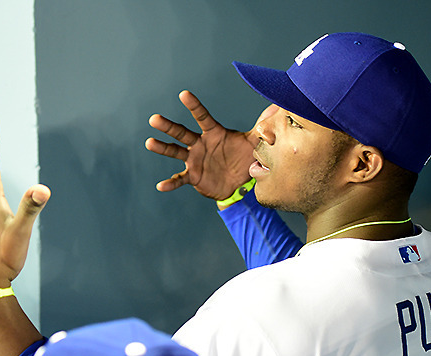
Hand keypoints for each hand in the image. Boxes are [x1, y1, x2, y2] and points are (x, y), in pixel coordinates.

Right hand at [146, 90, 276, 200]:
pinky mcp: (192, 176)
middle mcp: (200, 144)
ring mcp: (194, 160)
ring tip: (150, 143)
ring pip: (175, 152)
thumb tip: (280, 106)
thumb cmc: (244, 158)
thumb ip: (263, 126)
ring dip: (162, 148)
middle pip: (182, 133)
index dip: (194, 106)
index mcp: (213, 133)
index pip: (203, 117)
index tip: (184, 94)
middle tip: (154, 119)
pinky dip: (171, 182)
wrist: (240, 184)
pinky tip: (161, 186)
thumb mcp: (254, 142)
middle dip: (168, 126)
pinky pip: (180, 179)